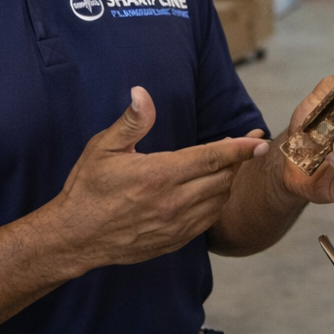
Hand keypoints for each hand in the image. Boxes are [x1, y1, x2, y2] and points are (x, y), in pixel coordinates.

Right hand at [39, 86, 268, 273]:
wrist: (75, 238)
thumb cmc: (87, 188)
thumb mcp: (103, 148)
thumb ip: (131, 121)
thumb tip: (142, 93)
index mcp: (159, 175)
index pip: (212, 157)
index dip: (240, 147)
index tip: (259, 138)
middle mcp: (173, 202)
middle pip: (222, 178)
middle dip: (237, 160)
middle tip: (243, 144)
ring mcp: (176, 225)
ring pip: (219, 200)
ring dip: (227, 181)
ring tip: (226, 165)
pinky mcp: (174, 240)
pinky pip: (208, 221)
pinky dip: (216, 203)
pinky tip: (211, 191)